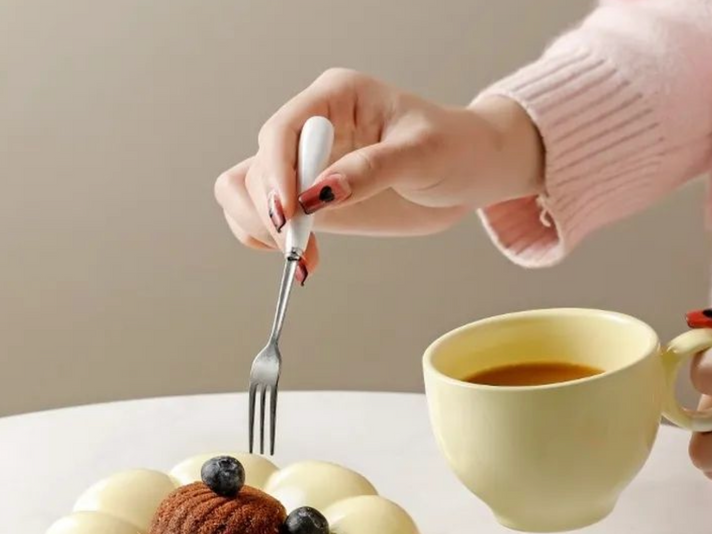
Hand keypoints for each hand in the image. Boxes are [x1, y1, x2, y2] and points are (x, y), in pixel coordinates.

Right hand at [214, 68, 542, 278]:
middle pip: (255, 167)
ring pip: (244, 191)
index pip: (281, 132)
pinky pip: (262, 216)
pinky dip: (266, 239)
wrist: (467, 172)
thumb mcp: (421, 154)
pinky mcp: (307, 198)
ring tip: (305, 257)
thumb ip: (371, 170)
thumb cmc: (454, 148)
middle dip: (272, 213)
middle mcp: (310, 128)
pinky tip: (302, 255)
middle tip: (304, 252)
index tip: (291, 217)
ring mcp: (304, 164)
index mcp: (334, 97)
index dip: (276, 176)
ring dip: (261, 228)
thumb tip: (319, 194)